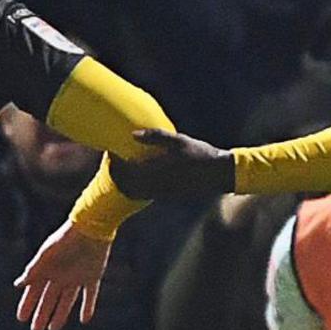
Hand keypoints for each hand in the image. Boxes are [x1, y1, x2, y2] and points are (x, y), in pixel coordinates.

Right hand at [14, 222, 113, 329]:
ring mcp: (76, 277)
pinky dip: (88, 307)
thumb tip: (18, 284)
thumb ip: (34, 269)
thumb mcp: (47, 254)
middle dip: (41, 315)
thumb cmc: (65, 239)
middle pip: (49, 300)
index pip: (34, 291)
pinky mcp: (92, 276)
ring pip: (67, 301)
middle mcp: (60, 276)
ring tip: (53, 329)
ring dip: (60, 314)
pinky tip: (84, 320)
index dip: (27, 304)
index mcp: (47, 270)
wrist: (90, 228)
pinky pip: (90, 295)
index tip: (21, 318)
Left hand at [112, 126, 237, 202]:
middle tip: (114, 163)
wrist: (219, 174)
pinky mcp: (169, 195)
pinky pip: (146, 195)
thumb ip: (156, 136)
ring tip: (124, 171)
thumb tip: (133, 134)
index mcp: (157, 170)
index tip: (112, 153)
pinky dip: (137, 188)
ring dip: (126, 183)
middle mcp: (157, 184)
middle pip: (127, 185)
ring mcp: (162, 192)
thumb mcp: (179, 141)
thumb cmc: (200, 154)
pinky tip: (141, 177)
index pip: (127, 171)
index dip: (116, 164)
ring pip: (135, 192)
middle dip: (117, 176)